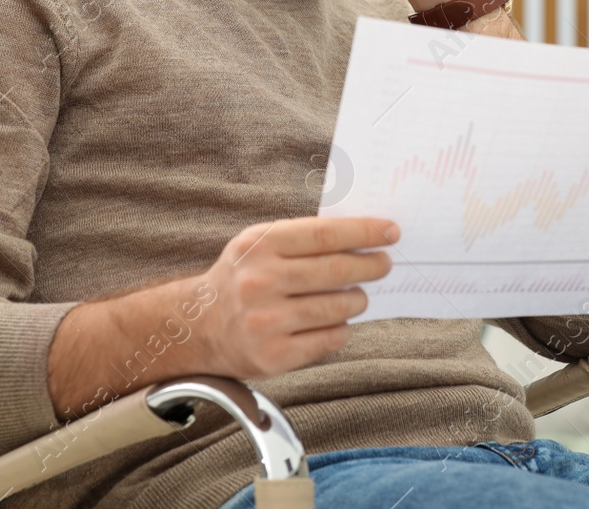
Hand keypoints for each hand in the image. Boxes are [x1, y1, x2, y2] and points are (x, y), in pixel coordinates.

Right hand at [194, 216, 397, 379]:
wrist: (197, 327)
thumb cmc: (242, 278)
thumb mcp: (259, 245)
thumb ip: (303, 238)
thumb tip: (364, 236)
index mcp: (259, 246)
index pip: (325, 234)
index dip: (364, 231)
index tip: (391, 231)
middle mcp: (260, 282)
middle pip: (337, 270)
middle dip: (372, 265)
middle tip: (385, 263)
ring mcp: (266, 322)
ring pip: (338, 307)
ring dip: (358, 299)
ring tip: (358, 295)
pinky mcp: (273, 356)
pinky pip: (329, 340)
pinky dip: (341, 329)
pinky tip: (337, 321)